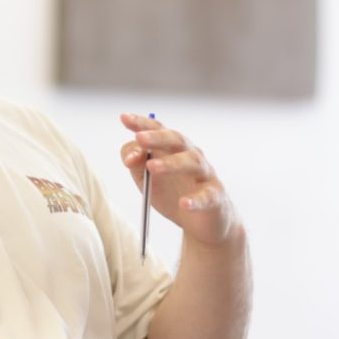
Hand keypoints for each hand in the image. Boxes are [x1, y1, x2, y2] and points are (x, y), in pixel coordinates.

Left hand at [119, 113, 240, 247]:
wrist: (202, 221)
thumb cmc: (173, 193)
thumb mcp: (147, 178)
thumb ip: (136, 163)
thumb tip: (130, 156)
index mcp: (173, 149)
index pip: (158, 129)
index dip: (142, 123)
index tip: (124, 118)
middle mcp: (191, 155)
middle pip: (176, 140)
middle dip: (157, 137)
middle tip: (139, 138)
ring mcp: (205, 175)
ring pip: (192, 162)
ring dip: (171, 163)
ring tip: (152, 167)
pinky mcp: (215, 197)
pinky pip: (207, 196)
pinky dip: (196, 200)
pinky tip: (184, 203)